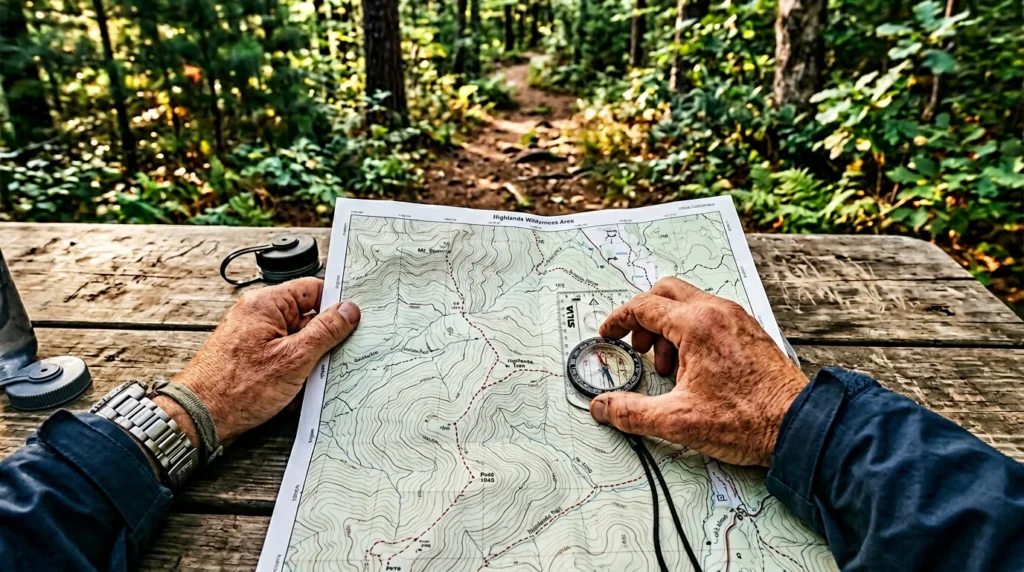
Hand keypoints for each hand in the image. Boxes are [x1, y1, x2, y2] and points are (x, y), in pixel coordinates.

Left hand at [155, 278, 359, 447]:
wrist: (199, 419)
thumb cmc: (236, 389)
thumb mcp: (294, 359)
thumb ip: (325, 331)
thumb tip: (348, 311)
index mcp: (266, 304)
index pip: (313, 288)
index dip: (335, 304)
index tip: (352, 322)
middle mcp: (258, 315)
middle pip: (307, 317)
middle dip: (322, 341)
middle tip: (328, 360)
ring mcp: (254, 337)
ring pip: (298, 342)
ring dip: (308, 362)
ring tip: (303, 381)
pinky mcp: (252, 358)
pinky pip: (285, 358)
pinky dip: (294, 374)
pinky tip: (292, 392)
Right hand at [588, 277, 806, 465]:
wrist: (799, 426)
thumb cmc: (747, 420)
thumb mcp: (677, 420)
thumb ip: (631, 412)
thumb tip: (602, 407)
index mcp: (696, 324)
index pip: (644, 308)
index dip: (619, 321)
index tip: (609, 335)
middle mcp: (717, 312)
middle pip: (666, 292)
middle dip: (644, 318)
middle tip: (637, 348)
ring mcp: (736, 319)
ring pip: (689, 305)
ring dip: (668, 328)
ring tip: (668, 369)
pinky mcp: (749, 331)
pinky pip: (710, 317)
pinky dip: (691, 334)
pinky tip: (693, 370)